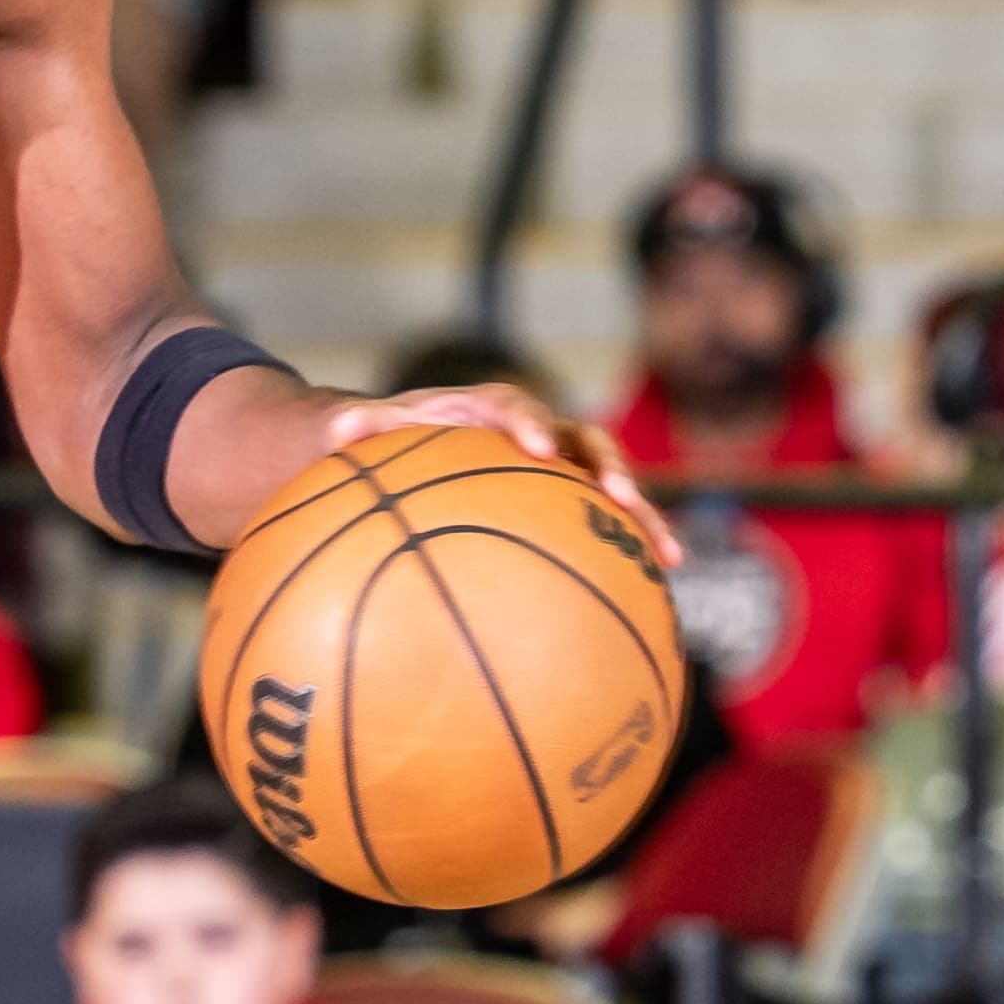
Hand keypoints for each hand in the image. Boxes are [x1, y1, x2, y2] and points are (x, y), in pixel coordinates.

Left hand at [331, 383, 682, 567]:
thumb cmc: (394, 440)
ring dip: (641, 517)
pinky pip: (603, 528)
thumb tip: (336, 429)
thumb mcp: (373, 433)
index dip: (531, 424)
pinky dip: (629, 553)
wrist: (418, 447)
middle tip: (617, 495)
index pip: (515, 408)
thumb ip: (365, 429)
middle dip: (607, 467)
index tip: (539, 449)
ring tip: (668, 555)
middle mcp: (539, 433)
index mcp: (492, 410)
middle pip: (585, 442)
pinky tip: (656, 595)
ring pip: (610, 487)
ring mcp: (561, 470)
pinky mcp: (569, 504)